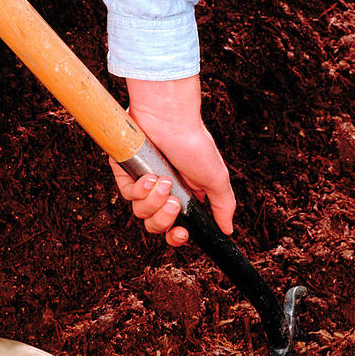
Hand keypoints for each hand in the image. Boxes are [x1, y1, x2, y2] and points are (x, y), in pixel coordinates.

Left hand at [110, 75, 235, 246]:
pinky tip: (149, 176)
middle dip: (164, 219)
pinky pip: (126, 195)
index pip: (176, 227)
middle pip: (156, 225)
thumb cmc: (194, 143)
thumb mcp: (216, 178)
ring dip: (153, 201)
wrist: (170, 119)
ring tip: (164, 181)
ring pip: (141, 212)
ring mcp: (143, 183)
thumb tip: (228, 230)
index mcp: (185, 196)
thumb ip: (223, 206)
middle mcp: (163, 192)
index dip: (177, 236)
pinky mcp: (126, 172)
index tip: (181, 232)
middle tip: (173, 202)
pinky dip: (138, 190)